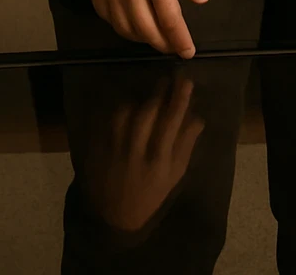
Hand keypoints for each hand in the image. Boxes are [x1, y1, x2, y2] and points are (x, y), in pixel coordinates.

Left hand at [77, 67, 204, 234]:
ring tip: (148, 94)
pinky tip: (128, 106)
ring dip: (139, 99)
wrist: (114, 215)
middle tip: (168, 79)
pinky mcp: (98, 148)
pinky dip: (120, 109)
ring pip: (126, 113)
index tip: (186, 81)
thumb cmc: (151, 194)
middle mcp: (136, 153)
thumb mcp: (174, 175)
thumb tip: (197, 116)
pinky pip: (109, 120)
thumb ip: (186, 145)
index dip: (180, 99)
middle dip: (159, 92)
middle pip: (148, 113)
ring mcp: (114, 150)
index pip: (171, 122)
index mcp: (158, 162)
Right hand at [83, 0, 208, 55]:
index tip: (188, 51)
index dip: (180, 41)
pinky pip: (106, 17)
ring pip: (124, 29)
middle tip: (174, 46)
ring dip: (142, 39)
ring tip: (155, 37)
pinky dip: (120, 27)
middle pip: (147, 31)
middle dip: (163, 44)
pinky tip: (130, 23)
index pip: (170, 21)